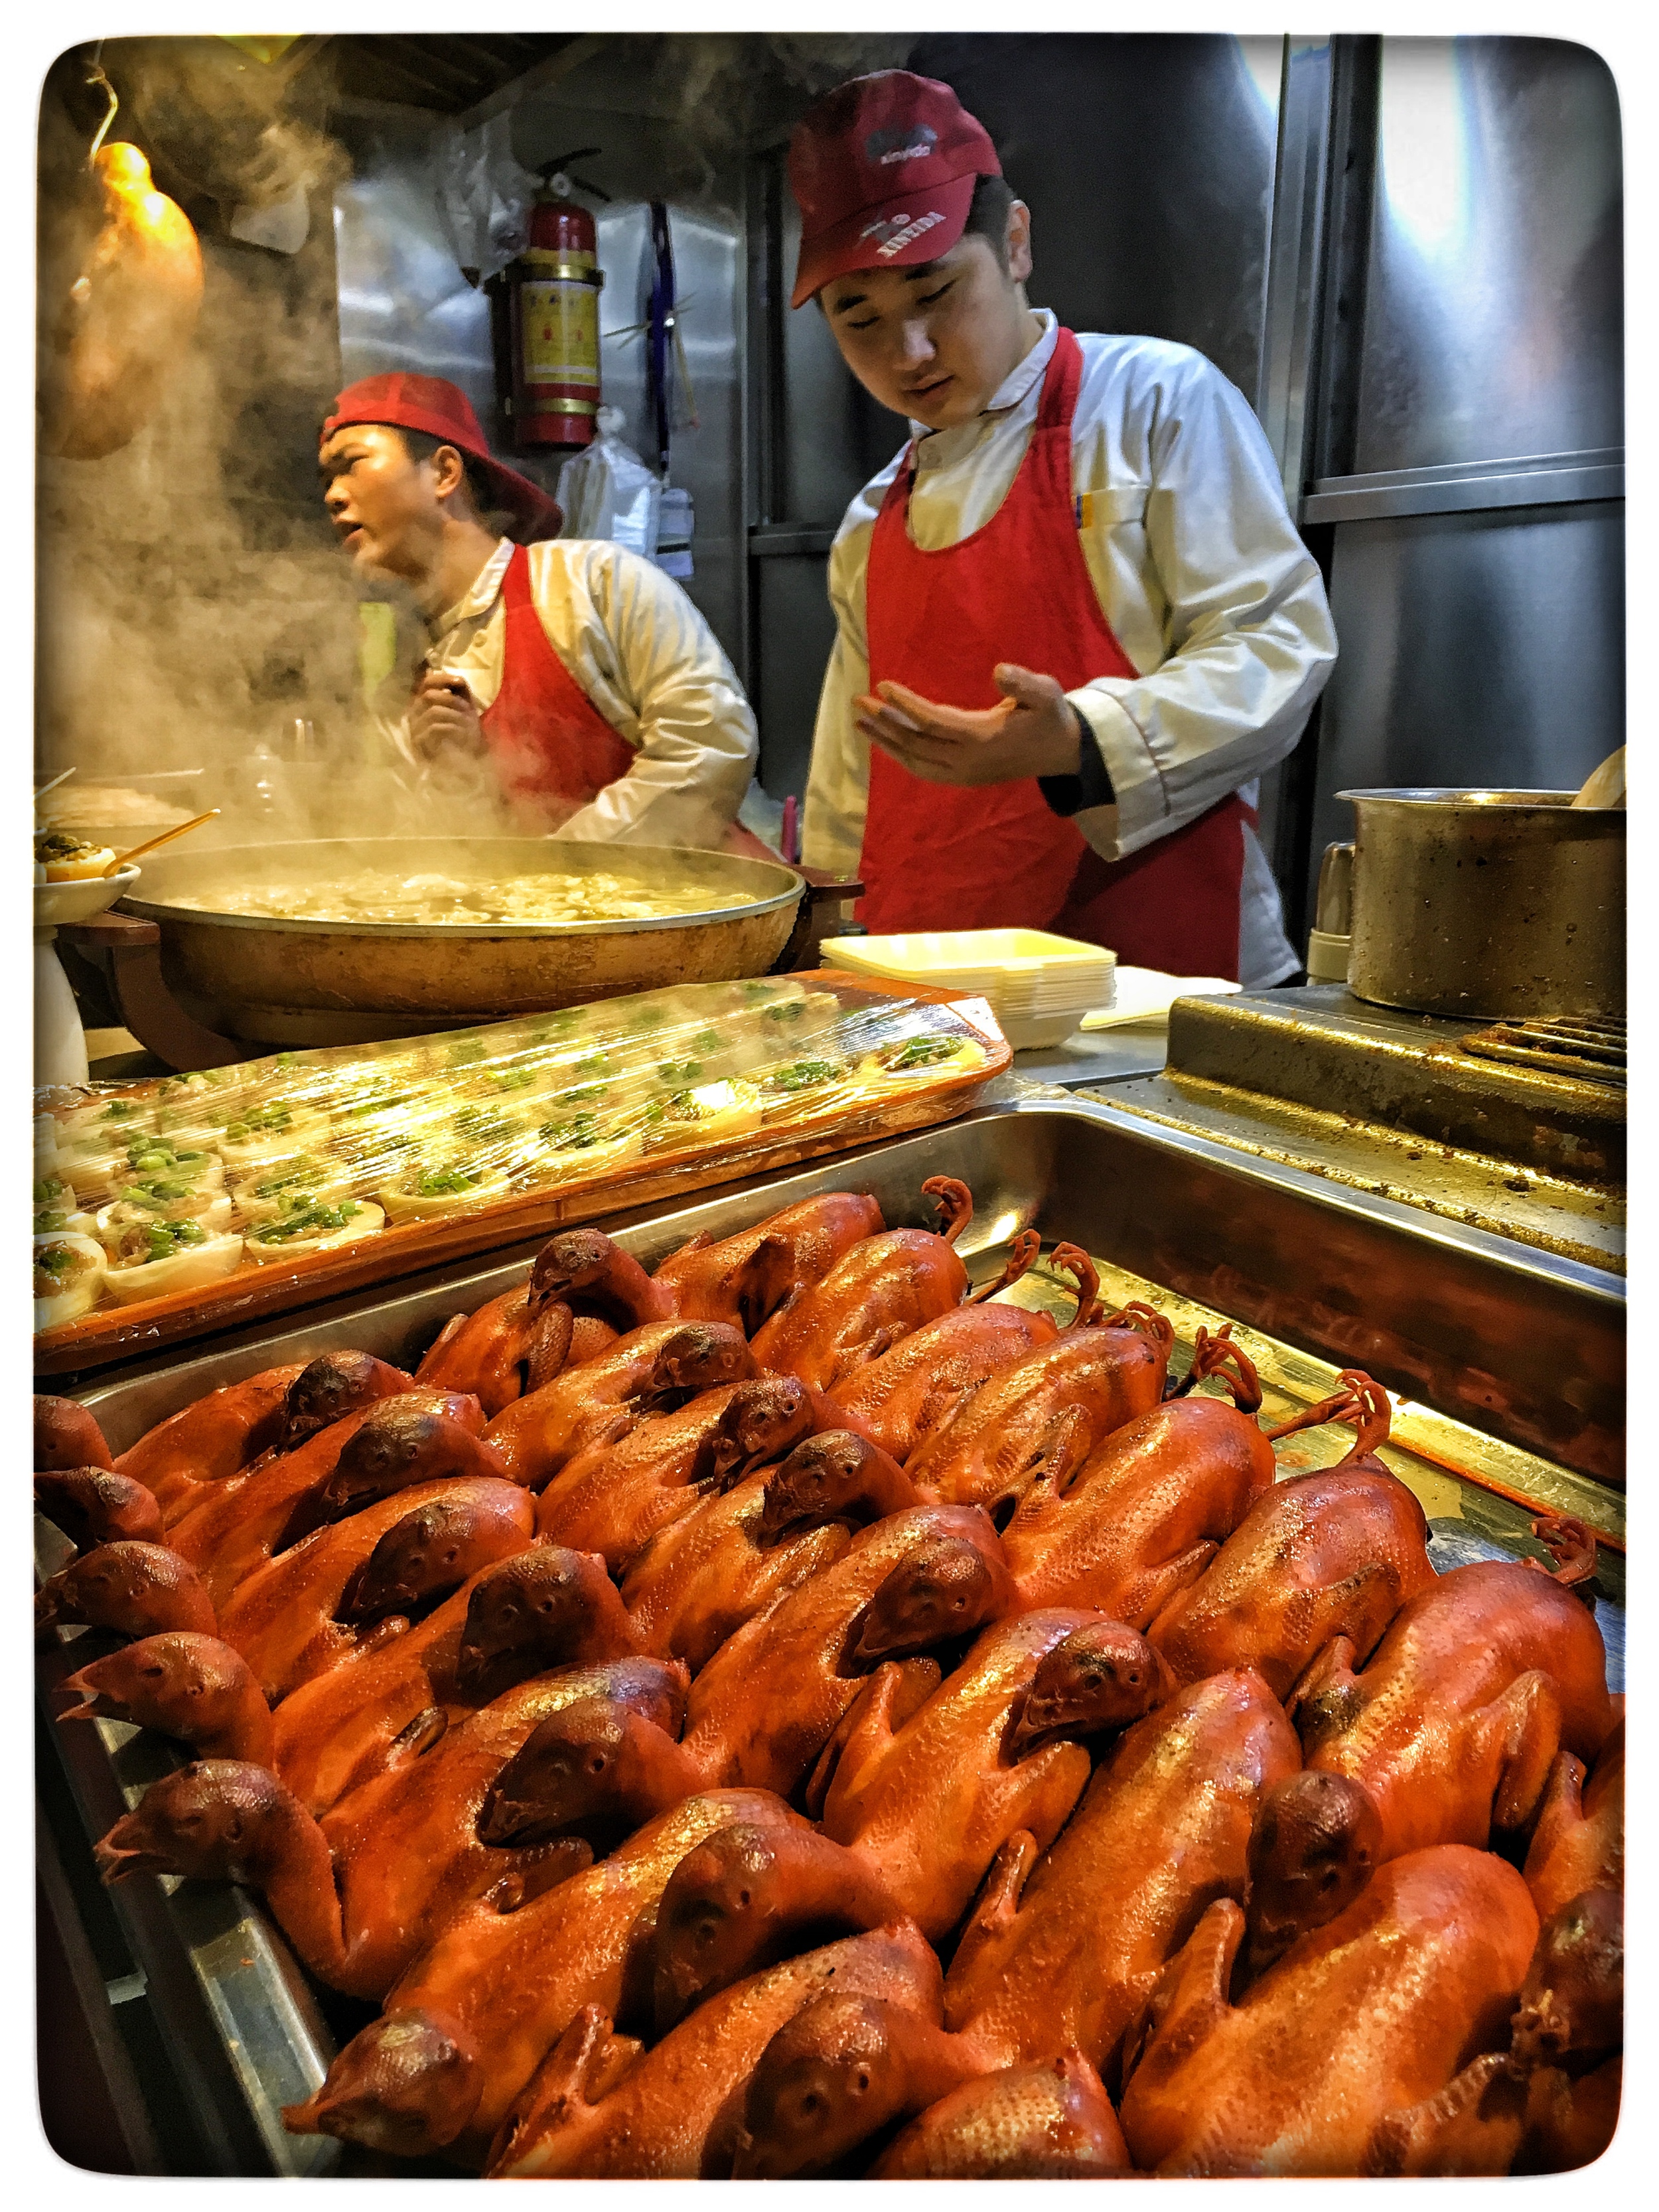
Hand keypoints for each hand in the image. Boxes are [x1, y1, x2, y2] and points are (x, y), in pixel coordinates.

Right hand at [409, 669, 482, 764]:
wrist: (467, 762)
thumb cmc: (465, 732)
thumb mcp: (463, 706)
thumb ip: (456, 688)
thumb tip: (448, 673)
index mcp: (423, 703)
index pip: (425, 682)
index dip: (442, 679)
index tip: (459, 682)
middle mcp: (414, 714)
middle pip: (429, 695)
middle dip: (452, 700)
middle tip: (468, 710)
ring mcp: (414, 729)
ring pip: (433, 711)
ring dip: (456, 716)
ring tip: (469, 725)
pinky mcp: (419, 744)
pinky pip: (434, 728)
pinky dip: (453, 729)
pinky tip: (463, 735)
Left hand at [853, 665, 1084, 786]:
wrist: (1060, 752)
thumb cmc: (1049, 716)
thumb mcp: (1046, 694)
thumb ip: (1025, 684)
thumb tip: (999, 671)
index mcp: (982, 739)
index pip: (933, 723)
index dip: (906, 705)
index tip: (883, 686)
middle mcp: (967, 761)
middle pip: (916, 743)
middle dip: (886, 722)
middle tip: (859, 701)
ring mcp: (962, 774)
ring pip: (915, 760)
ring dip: (886, 741)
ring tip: (861, 722)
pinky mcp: (961, 778)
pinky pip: (923, 769)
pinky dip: (900, 756)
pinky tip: (885, 740)